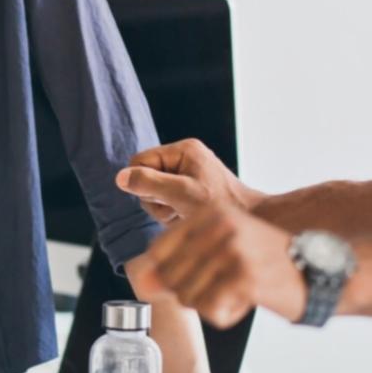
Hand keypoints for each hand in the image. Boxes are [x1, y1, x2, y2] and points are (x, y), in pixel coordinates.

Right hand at [117, 139, 264, 223]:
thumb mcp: (181, 194)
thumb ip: (149, 183)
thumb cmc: (221, 207)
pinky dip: (173, 212)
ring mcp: (188, 173)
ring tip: (184, 214)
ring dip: (164, 209)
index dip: (142, 183)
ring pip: (153, 192)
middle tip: (177, 209)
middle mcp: (185, 157)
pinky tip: (187, 216)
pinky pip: (166, 200)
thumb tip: (120, 178)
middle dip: (156, 199)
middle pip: (145, 177)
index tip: (162, 198)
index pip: (139, 161)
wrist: (251, 222)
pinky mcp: (190, 188)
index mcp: (184, 150)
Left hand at [132, 204, 305, 328]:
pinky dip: (223, 315)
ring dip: (208, 304)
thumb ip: (178, 261)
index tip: (199, 275)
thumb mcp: (221, 246)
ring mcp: (232, 250)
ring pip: (187, 296)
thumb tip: (143, 285)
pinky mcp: (245, 278)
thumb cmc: (265, 260)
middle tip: (220, 287)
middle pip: (169, 277)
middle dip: (190, 292)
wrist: (320, 272)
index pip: (158, 251)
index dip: (169, 274)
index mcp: (209, 211)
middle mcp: (218, 225)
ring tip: (233, 292)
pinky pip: (209, 310)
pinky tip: (244, 301)